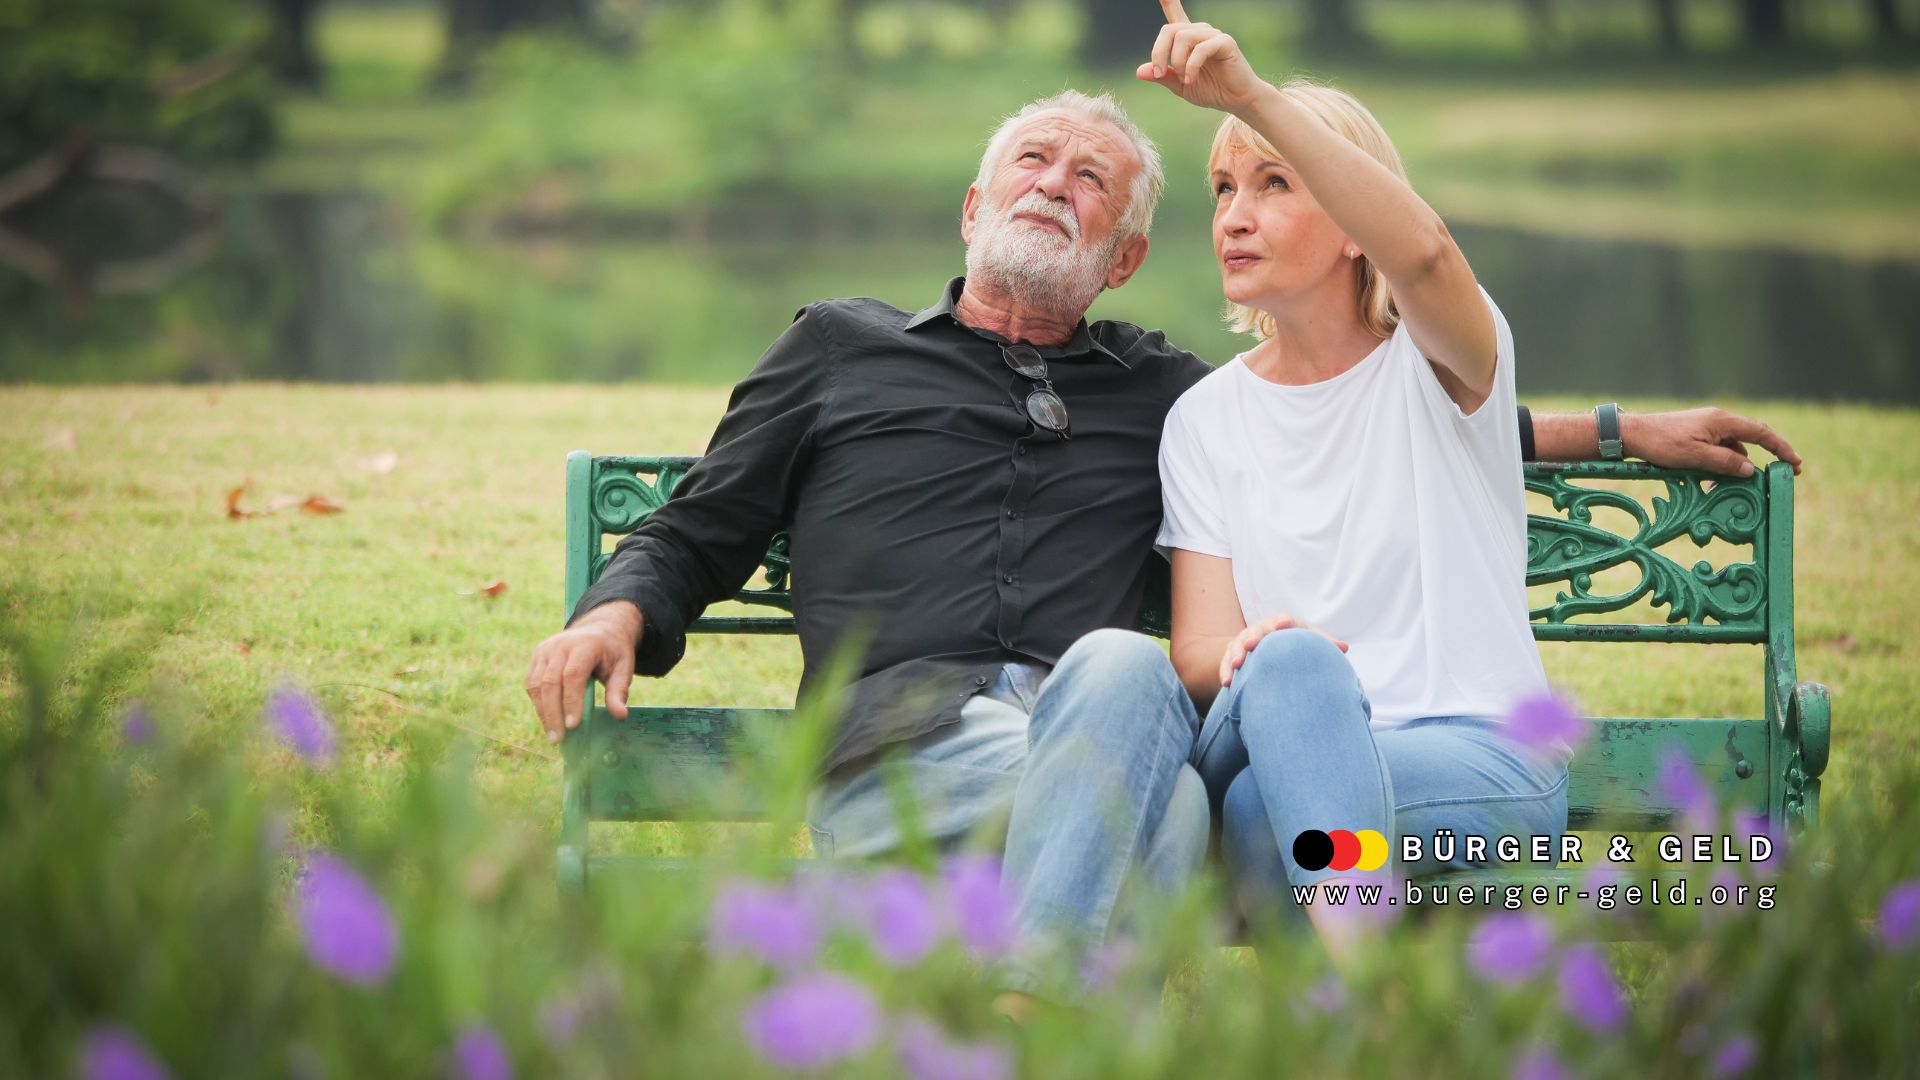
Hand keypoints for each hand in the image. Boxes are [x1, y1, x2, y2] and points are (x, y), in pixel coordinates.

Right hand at [525, 600, 642, 743]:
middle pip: (550, 682)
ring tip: (552, 735)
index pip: (572, 675)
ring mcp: (546, 649)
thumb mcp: (624, 668)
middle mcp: (561, 645)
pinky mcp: (538, 655)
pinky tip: (548, 719)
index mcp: (585, 645)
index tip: (574, 725)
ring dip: (543, 712)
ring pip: (536, 684)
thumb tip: (620, 715)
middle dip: (553, 713)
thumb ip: (619, 691)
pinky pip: (532, 682)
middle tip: (558, 739)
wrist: (600, 628)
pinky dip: (538, 702)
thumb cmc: (613, 652)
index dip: (571, 701)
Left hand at [1136, 0, 1266, 115]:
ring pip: (1182, 37)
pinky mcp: (1225, 42)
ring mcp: (1213, 35)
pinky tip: (1191, 79)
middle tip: (1159, 74)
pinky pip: (1200, 48)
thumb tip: (1139, 71)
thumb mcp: (1179, 85)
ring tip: (1184, 80)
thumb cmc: (1210, 90)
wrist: (1235, 100)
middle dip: (1158, 53)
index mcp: (1187, 39)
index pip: (1174, 13)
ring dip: (1177, 62)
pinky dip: (1191, 66)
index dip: (1167, 1)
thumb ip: (1162, 76)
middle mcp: (1199, 32)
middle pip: (1169, 30)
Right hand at [1220, 613, 1347, 687]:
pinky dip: (1225, 671)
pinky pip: (1225, 663)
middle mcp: (1260, 630)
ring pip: (1237, 646)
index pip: (1282, 619)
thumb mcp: (1306, 642)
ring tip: (1236, 665)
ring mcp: (1243, 642)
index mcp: (1281, 625)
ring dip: (1236, 655)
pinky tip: (1228, 683)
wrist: (1265, 648)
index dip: (1282, 621)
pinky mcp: (1230, 656)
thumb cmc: (1292, 645)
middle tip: (1251, 645)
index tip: (1282, 626)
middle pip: (1255, 630)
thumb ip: (1323, 644)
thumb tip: (1344, 648)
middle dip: (1253, 637)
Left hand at [1621, 407, 1802, 476]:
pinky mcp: (1697, 434)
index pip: (1761, 433)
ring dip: (1734, 467)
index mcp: (1722, 421)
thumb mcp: (1696, 457)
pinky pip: (1717, 449)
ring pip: (1732, 448)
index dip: (1781, 448)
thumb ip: (1726, 463)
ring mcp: (1707, 426)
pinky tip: (1709, 481)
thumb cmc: (1662, 444)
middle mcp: (1718, 420)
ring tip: (1724, 487)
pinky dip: (1719, 464)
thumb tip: (1751, 470)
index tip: (1796, 463)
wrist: (1632, 434)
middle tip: (1777, 476)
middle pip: (1751, 439)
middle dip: (1765, 457)